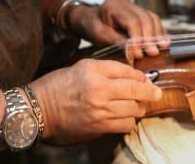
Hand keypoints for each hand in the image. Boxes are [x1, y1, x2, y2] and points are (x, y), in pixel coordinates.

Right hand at [30, 58, 161, 144]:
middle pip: (136, 90)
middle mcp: (98, 88)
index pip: (127, 71)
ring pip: (134, 109)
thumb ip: (106, 70)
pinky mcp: (98, 126)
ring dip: (139, 108)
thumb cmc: (57, 87)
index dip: (141, 77)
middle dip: (150, 92)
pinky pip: (125, 124)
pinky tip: (125, 117)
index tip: (147, 80)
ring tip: (139, 106)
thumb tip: (131, 77)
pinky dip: (129, 121)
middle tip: (156, 94)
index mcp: (93, 69)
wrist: (38, 110)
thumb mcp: (80, 67)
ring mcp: (99, 109)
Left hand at [70, 0, 168, 58]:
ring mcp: (134, 6)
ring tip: (162, 48)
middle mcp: (126, 4)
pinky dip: (158, 31)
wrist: (87, 19)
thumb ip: (116, 41)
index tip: (138, 53)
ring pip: (152, 18)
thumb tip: (133, 52)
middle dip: (151, 37)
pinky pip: (153, 20)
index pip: (132, 21)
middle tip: (153, 53)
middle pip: (145, 18)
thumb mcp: (99, 35)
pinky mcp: (139, 13)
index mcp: (114, 6)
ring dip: (158, 34)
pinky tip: (163, 42)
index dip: (138, 38)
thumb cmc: (91, 26)